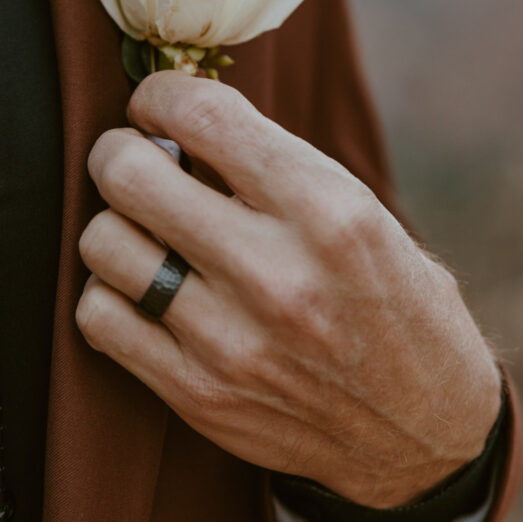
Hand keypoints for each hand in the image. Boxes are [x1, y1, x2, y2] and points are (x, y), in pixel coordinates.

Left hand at [76, 71, 501, 507]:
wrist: (423, 427)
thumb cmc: (390, 296)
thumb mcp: (358, 208)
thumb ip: (268, 162)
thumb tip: (173, 118)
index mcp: (326, 208)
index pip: (200, 115)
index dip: (158, 94)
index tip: (154, 103)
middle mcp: (274, 272)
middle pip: (128, 175)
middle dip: (119, 151)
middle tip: (135, 158)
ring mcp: (229, 340)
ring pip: (102, 242)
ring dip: (115, 223)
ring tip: (146, 228)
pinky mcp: (198, 394)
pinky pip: (99, 317)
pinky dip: (110, 291)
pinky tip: (142, 286)